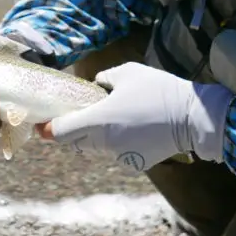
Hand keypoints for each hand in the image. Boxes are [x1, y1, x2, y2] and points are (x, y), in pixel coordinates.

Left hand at [35, 62, 233, 172]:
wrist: (193, 117)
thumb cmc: (159, 90)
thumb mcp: (128, 73)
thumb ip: (104, 79)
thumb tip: (95, 87)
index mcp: (99, 120)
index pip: (61, 132)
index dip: (48, 128)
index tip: (42, 123)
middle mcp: (106, 143)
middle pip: (77, 140)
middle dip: (75, 128)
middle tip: (81, 112)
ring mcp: (121, 156)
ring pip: (98, 146)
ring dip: (99, 134)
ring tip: (118, 115)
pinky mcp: (135, 163)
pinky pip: (118, 151)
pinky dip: (120, 140)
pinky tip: (138, 126)